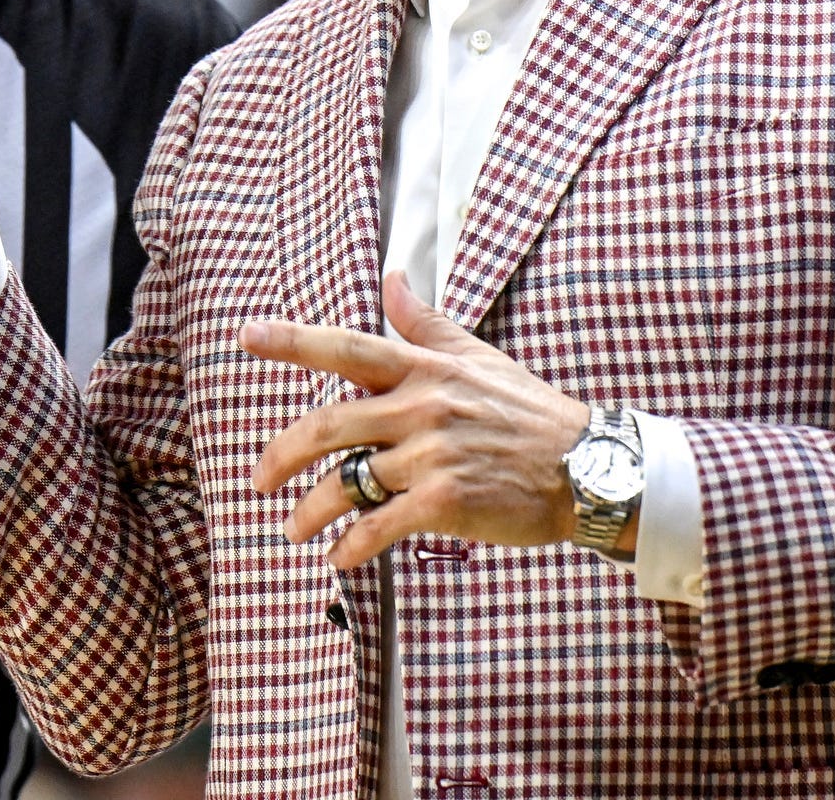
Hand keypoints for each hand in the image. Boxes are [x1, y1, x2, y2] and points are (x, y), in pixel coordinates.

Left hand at [245, 270, 593, 569]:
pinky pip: (378, 526)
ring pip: (346, 482)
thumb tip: (392, 278)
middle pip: (328, 424)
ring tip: (294, 529)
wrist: (588, 468)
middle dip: (282, 455)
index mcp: (424, 368)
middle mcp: (421, 406)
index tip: (246, 335)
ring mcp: (431, 455)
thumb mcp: (478, 357)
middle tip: (259, 480)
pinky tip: (339, 557)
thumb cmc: (529, 413)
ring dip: (310, 511)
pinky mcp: (445, 502)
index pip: (346, 347)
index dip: (292, 341)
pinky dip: (351, 546)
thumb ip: (425, 324)